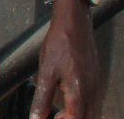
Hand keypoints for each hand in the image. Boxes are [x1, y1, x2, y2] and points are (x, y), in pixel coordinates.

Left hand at [31, 0, 99, 118]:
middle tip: (56, 116)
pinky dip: (81, 104)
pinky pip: (92, 98)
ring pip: (92, 110)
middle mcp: (92, 91)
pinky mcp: (95, 77)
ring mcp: (95, 84)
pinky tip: (67, 96)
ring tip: (59, 110)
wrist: (75, 23)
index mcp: (79, 91)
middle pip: (88, 118)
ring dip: (77, 114)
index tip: (51, 118)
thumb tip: (36, 117)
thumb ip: (42, 98)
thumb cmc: (59, 45)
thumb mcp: (46, 72)